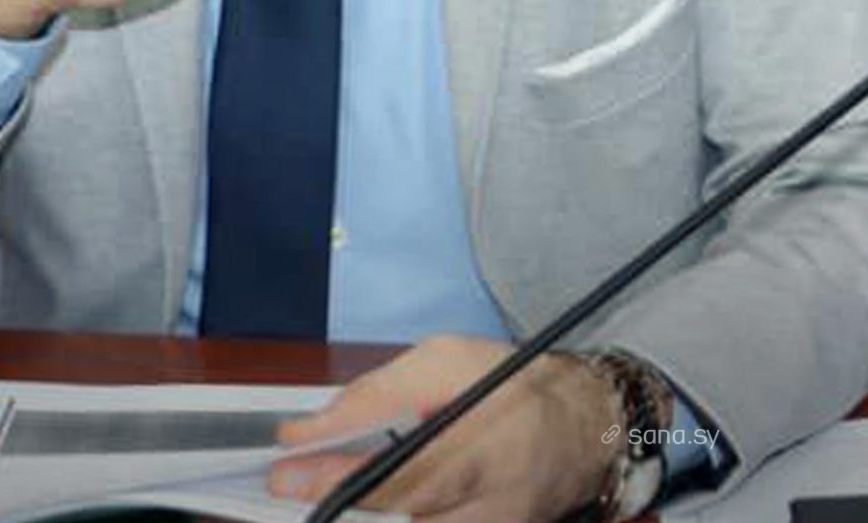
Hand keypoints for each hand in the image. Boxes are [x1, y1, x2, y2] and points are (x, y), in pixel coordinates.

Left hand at [267, 337, 617, 522]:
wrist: (582, 431)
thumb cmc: (513, 387)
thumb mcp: (448, 360)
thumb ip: (376, 394)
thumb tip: (307, 430)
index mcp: (486, 446)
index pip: (399, 474)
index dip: (335, 477)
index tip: (285, 468)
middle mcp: (490, 508)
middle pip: (399, 518)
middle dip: (336, 503)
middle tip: (289, 486)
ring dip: (360, 514)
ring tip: (326, 491)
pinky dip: (384, 518)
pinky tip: (360, 505)